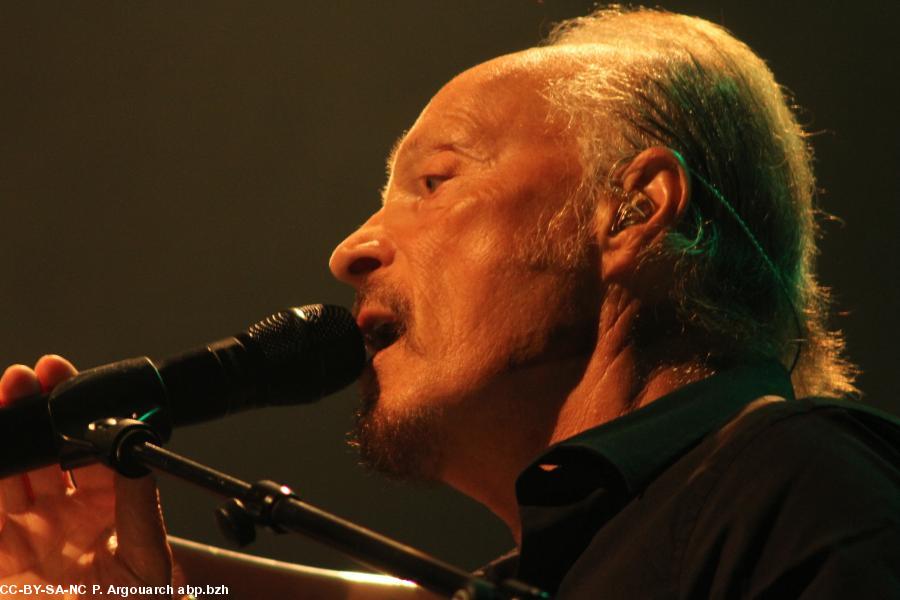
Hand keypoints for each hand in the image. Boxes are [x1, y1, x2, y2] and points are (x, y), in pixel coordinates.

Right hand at [0, 355, 171, 598]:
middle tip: (25, 378)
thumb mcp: (143, 557)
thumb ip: (138, 504)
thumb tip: (137, 453)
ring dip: (5, 435)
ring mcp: (24, 535)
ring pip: (8, 474)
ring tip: (2, 397)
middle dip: (33, 412)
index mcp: (101, 509)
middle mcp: (60, 517)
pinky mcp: (0, 556)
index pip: (82, 449)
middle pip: (41, 453)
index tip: (62, 379)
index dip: (72, 413)